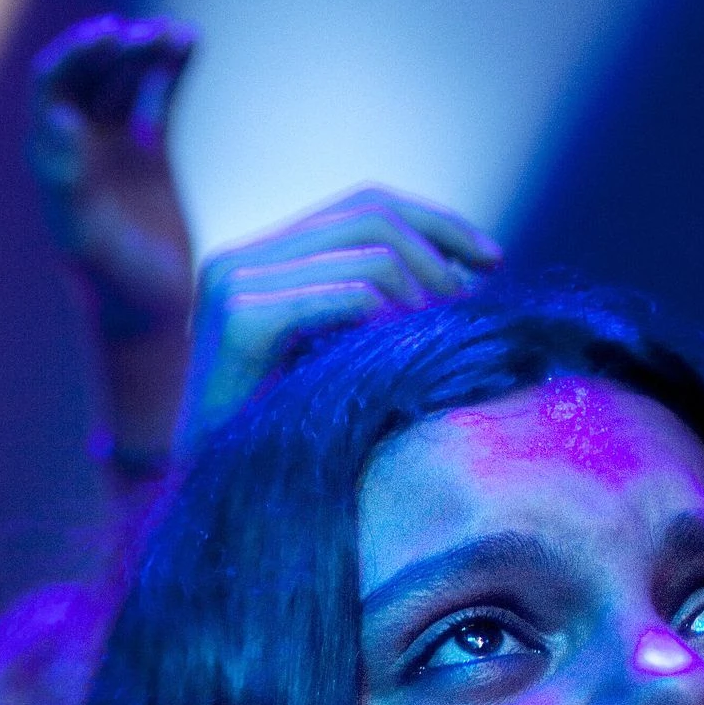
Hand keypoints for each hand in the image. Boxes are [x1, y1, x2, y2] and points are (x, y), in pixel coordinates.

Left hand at [30, 15, 196, 340]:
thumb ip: (68, 180)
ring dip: (146, 51)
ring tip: (174, 37)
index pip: (52, 87)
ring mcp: (115, 147)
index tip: (109, 37)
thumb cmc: (109, 288)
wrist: (148, 317)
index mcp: (52, 160)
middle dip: (115, 48)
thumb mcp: (85, 235)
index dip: (76, 55)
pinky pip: (158, 97)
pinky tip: (190, 43)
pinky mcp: (150, 153)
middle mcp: (78, 147)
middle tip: (146, 38)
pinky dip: (172, 68)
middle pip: (91, 75)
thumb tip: (58, 120)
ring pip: (126, 80)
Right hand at [181, 185, 499, 444]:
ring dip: (422, 295)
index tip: (491, 262)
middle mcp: (236, 259)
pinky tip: (399, 360)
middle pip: (370, 213)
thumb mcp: (329, 357)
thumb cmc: (277, 442)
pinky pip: (351, 295)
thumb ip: (367, 304)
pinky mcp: (243, 318)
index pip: (361, 204)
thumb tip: (464, 270)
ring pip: (370, 253)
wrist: (212, 499)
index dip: (435, 222)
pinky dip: (390, 322)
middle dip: (439, 251)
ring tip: (435, 342)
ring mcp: (233, 284)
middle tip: (470, 306)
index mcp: (254, 261)